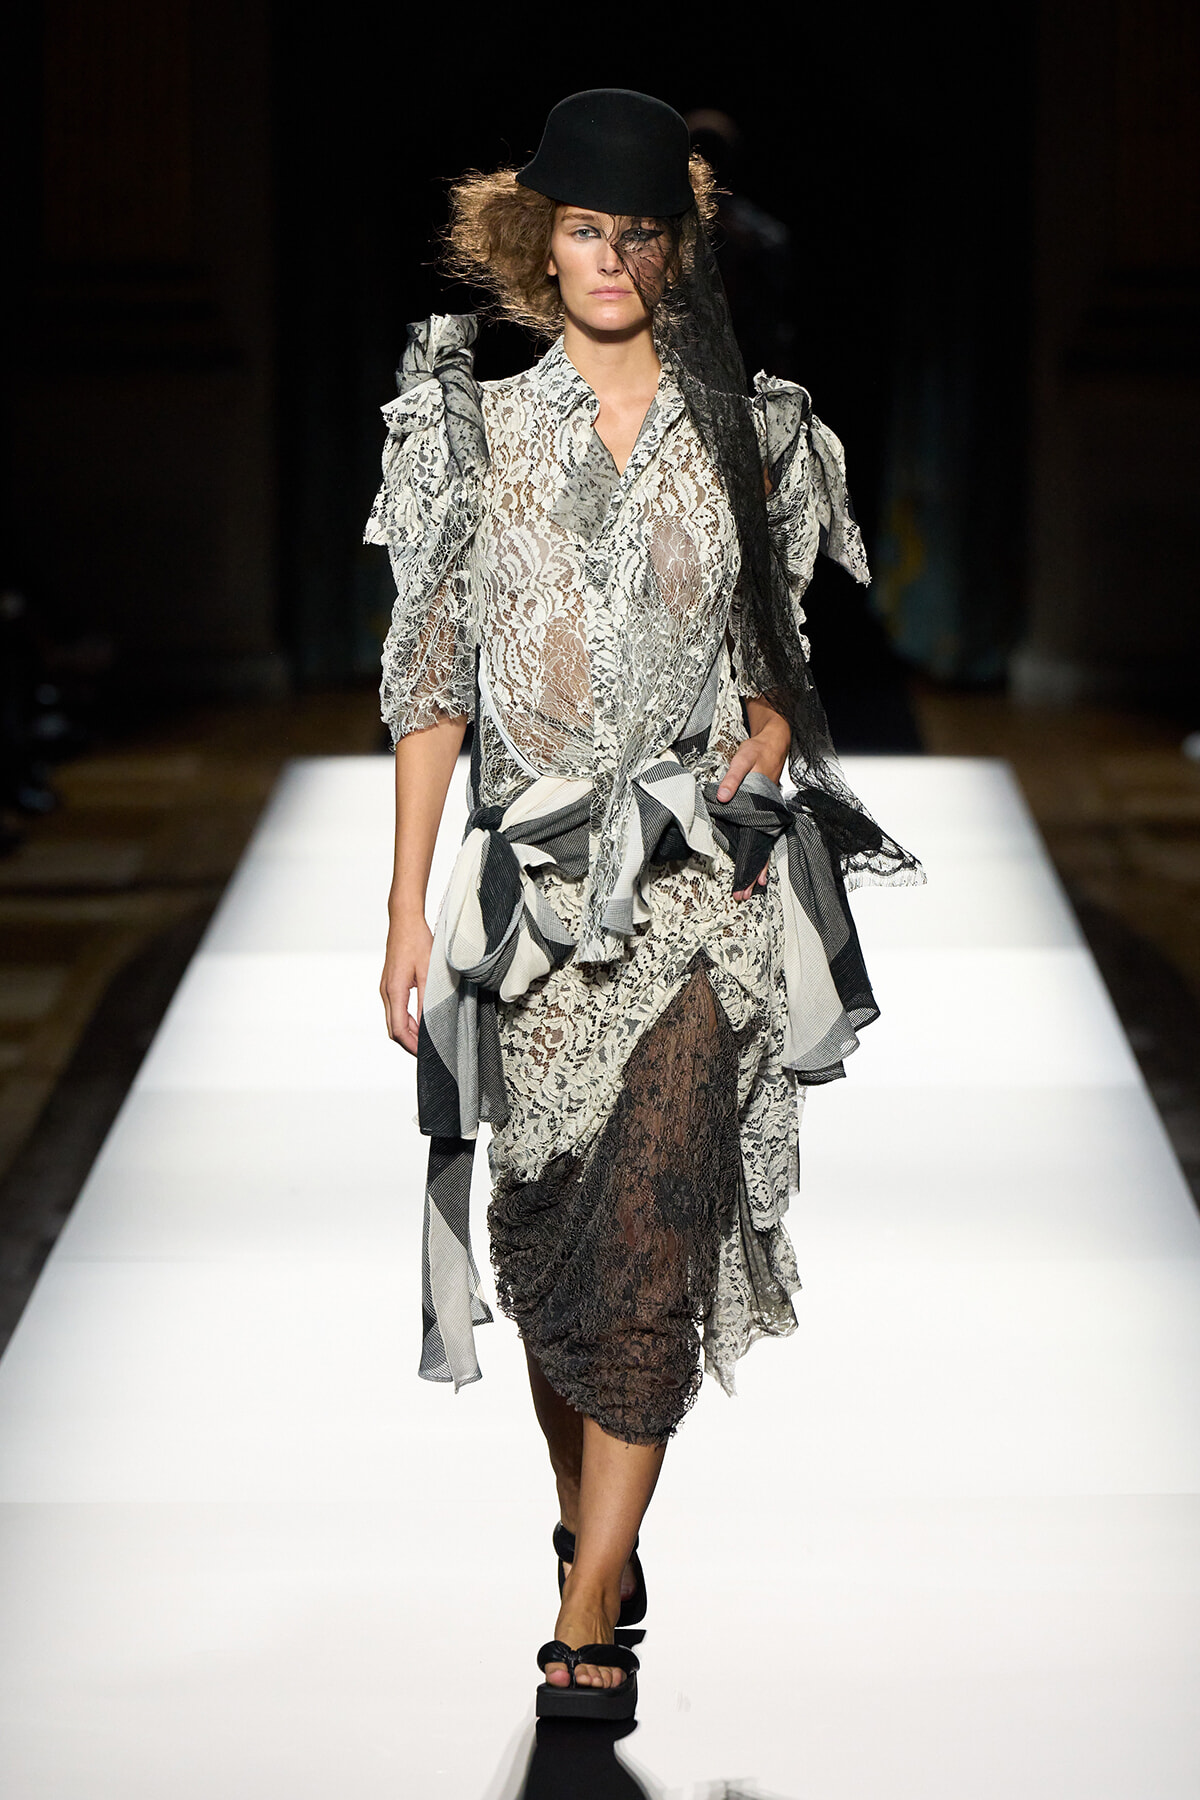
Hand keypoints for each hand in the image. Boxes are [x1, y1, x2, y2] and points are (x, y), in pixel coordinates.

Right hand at [380, 913, 432, 1054]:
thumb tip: (428, 1023)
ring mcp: (386, 988)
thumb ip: (427, 1000)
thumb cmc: (417, 941)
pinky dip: (406, 1020)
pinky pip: (395, 1009)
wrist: (404, 921)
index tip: (424, 1054)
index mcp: (394, 990)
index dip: (411, 1045)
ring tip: (426, 1038)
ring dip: (408, 1032)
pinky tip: (420, 1021)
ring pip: (393, 1020)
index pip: (398, 1029)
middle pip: (393, 1029)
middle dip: (409, 1043)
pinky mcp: (389, 984)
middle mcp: (386, 992)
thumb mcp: (428, 972)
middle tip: (428, 1051)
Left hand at [717, 701, 789, 900]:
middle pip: (762, 849)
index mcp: (765, 804)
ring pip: (763, 845)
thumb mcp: (744, 759)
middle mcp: (768, 813)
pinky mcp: (764, 812)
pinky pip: (761, 835)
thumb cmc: (758, 751)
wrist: (774, 742)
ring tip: (751, 889)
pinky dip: (758, 851)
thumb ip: (733, 778)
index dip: (754, 862)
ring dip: (757, 866)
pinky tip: (755, 866)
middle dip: (754, 873)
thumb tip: (722, 797)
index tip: (750, 882)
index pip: (759, 840)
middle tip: (745, 895)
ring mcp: (767, 814)